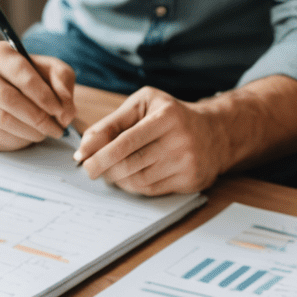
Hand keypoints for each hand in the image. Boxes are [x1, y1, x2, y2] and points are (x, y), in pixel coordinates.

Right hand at [0, 41, 75, 151]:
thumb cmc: (15, 74)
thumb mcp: (41, 65)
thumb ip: (62, 79)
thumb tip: (67, 113)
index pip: (23, 76)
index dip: (45, 96)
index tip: (60, 111)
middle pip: (12, 103)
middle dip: (41, 120)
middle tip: (58, 128)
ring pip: (5, 125)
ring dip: (32, 133)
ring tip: (45, 131)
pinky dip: (19, 142)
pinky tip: (26, 134)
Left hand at [76, 87, 225, 195]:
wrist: (214, 132)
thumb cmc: (171, 116)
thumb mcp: (143, 105)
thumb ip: (112, 123)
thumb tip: (85, 147)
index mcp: (166, 117)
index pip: (125, 142)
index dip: (99, 154)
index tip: (82, 161)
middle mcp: (180, 140)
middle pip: (129, 164)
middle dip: (104, 169)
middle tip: (92, 169)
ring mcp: (186, 163)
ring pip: (138, 181)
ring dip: (117, 180)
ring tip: (111, 171)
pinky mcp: (190, 181)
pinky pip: (151, 191)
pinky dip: (134, 186)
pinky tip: (130, 177)